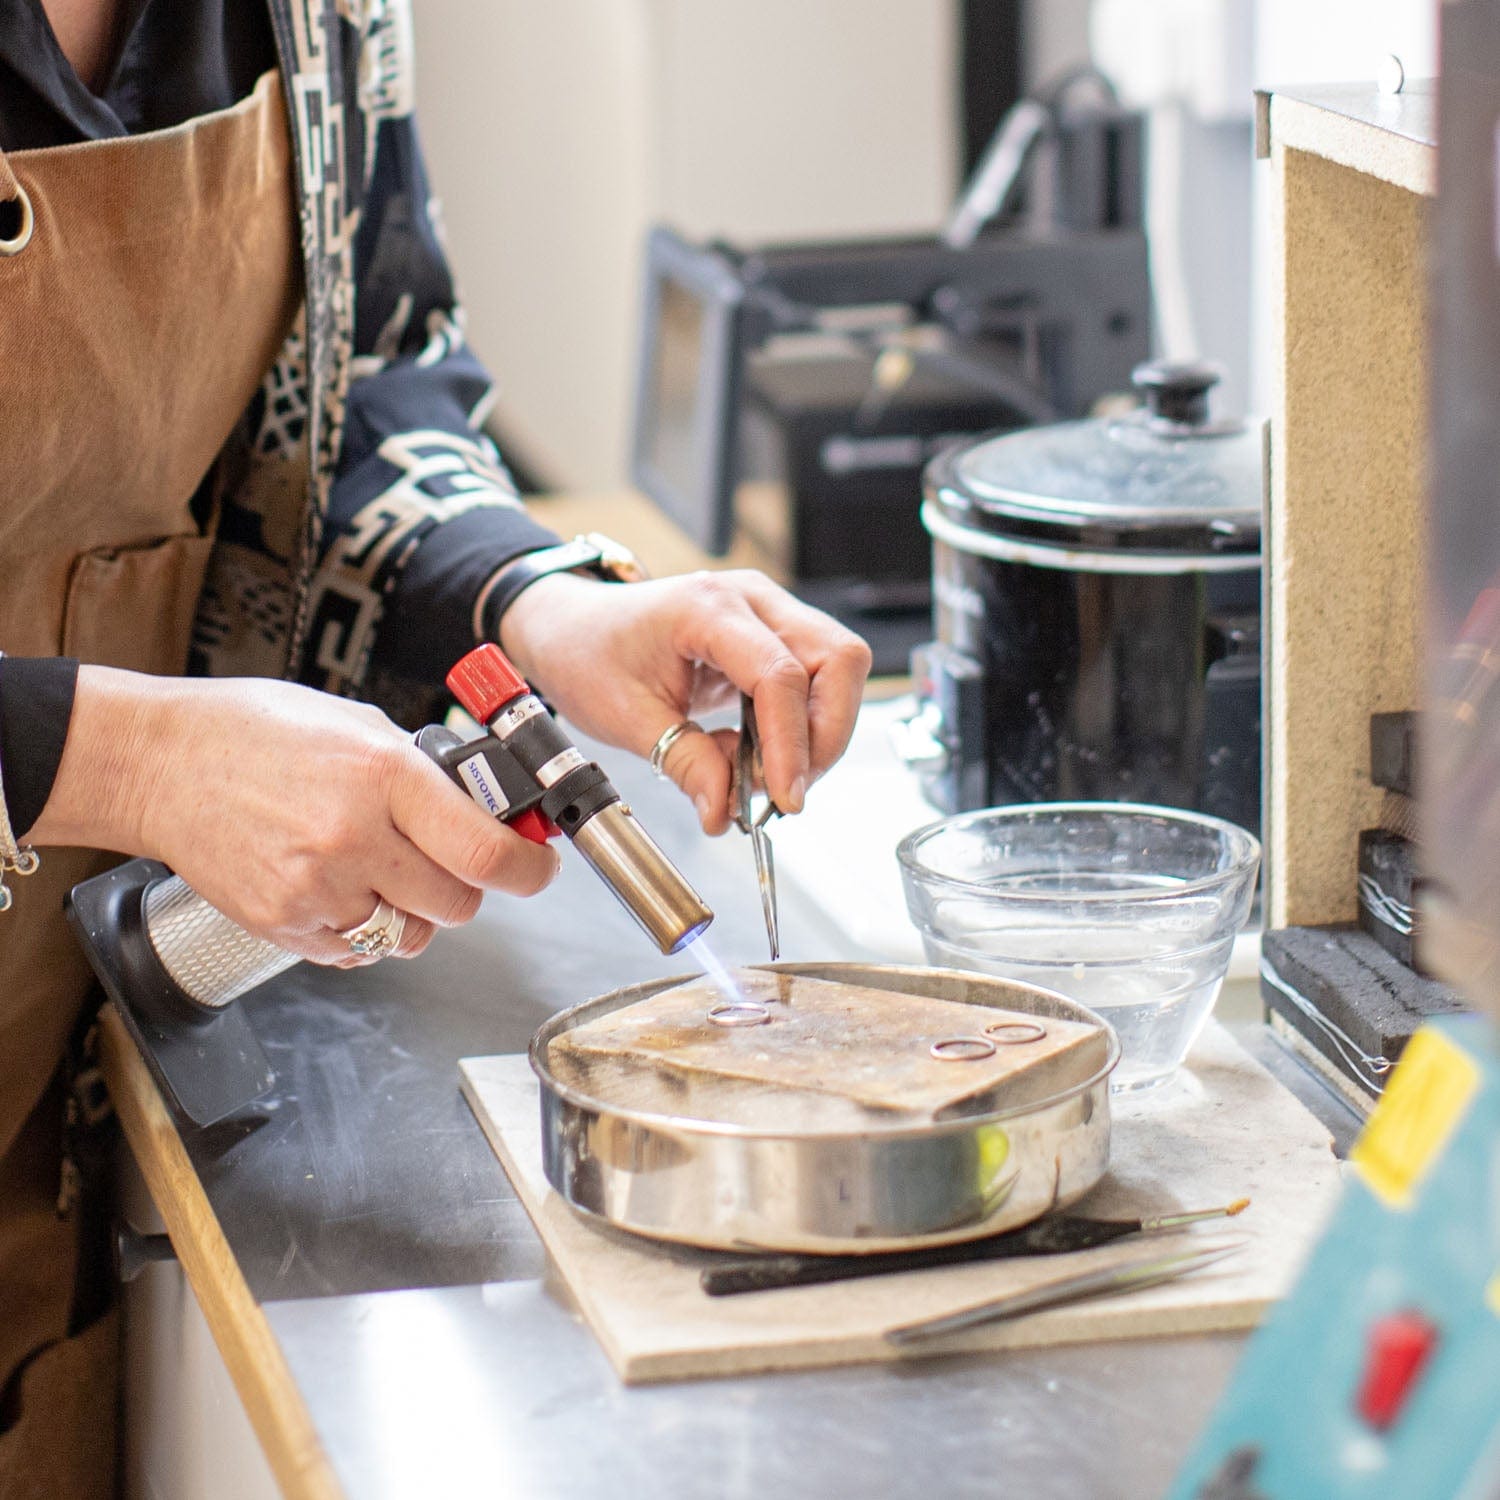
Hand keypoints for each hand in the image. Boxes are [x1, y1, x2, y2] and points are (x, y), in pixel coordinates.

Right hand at [32, 667, 559, 964]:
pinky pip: (356, 950)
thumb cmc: (259, 732)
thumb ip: (425, 774)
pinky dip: (361, 929)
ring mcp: (315, 888)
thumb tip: (487, 809)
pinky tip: (338, 885)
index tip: (537, 868)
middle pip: (458, 905)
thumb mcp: (359, 726)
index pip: (485, 852)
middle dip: (467, 889)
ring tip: (382, 871)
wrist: (162, 762)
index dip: (528, 870)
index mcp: (385, 777)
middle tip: (448, 863)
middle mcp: (354, 838)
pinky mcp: (283, 923)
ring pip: (410, 936)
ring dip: (414, 914)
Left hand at [499, 570, 871, 833]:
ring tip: (771, 776)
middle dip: (825, 736)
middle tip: (787, 790)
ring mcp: (769, 612)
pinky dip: (802, 726)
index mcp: (707, 608)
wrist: (574, 628)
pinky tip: (762, 754)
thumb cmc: (590, 653)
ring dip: (820, 732)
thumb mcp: (627, 718)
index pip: (780, 675)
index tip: (785, 798)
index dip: (791, 744)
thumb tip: (726, 811)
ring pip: (840, 668)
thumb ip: (685, 763)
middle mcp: (751, 599)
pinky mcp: (774, 635)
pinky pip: (817, 679)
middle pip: (837, 659)